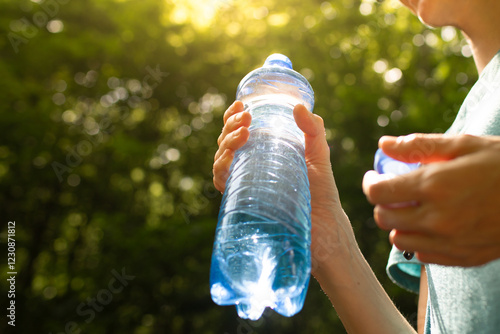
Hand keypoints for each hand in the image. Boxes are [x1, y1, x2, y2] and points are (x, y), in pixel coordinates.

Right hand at [213, 101, 356, 276]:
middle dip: (230, 127)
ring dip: (225, 144)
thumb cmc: (321, 193)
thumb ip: (313, 130)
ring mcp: (245, 184)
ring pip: (222, 159)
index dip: (234, 117)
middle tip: (245, 120)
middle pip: (227, 142)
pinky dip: (221, 170)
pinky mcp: (243, 201)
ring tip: (243, 135)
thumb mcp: (319, 155)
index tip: (241, 106)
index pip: (240, 131)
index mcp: (264, 153)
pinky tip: (229, 161)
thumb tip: (300, 106)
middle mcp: (250, 167)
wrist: (323, 227)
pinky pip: (223, 183)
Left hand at [363, 133, 499, 266]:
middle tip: (393, 192)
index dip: (370, 183)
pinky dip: (418, 241)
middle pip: (384, 218)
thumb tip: (383, 144)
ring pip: (399, 240)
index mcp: (434, 185)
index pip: (379, 192)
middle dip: (382, 203)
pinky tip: (430, 226)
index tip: (375, 177)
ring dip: (397, 224)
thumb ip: (419, 146)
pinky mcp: (463, 257)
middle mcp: (437, 218)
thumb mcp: (463, 145)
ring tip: (410, 210)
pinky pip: (423, 255)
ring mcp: (450, 242)